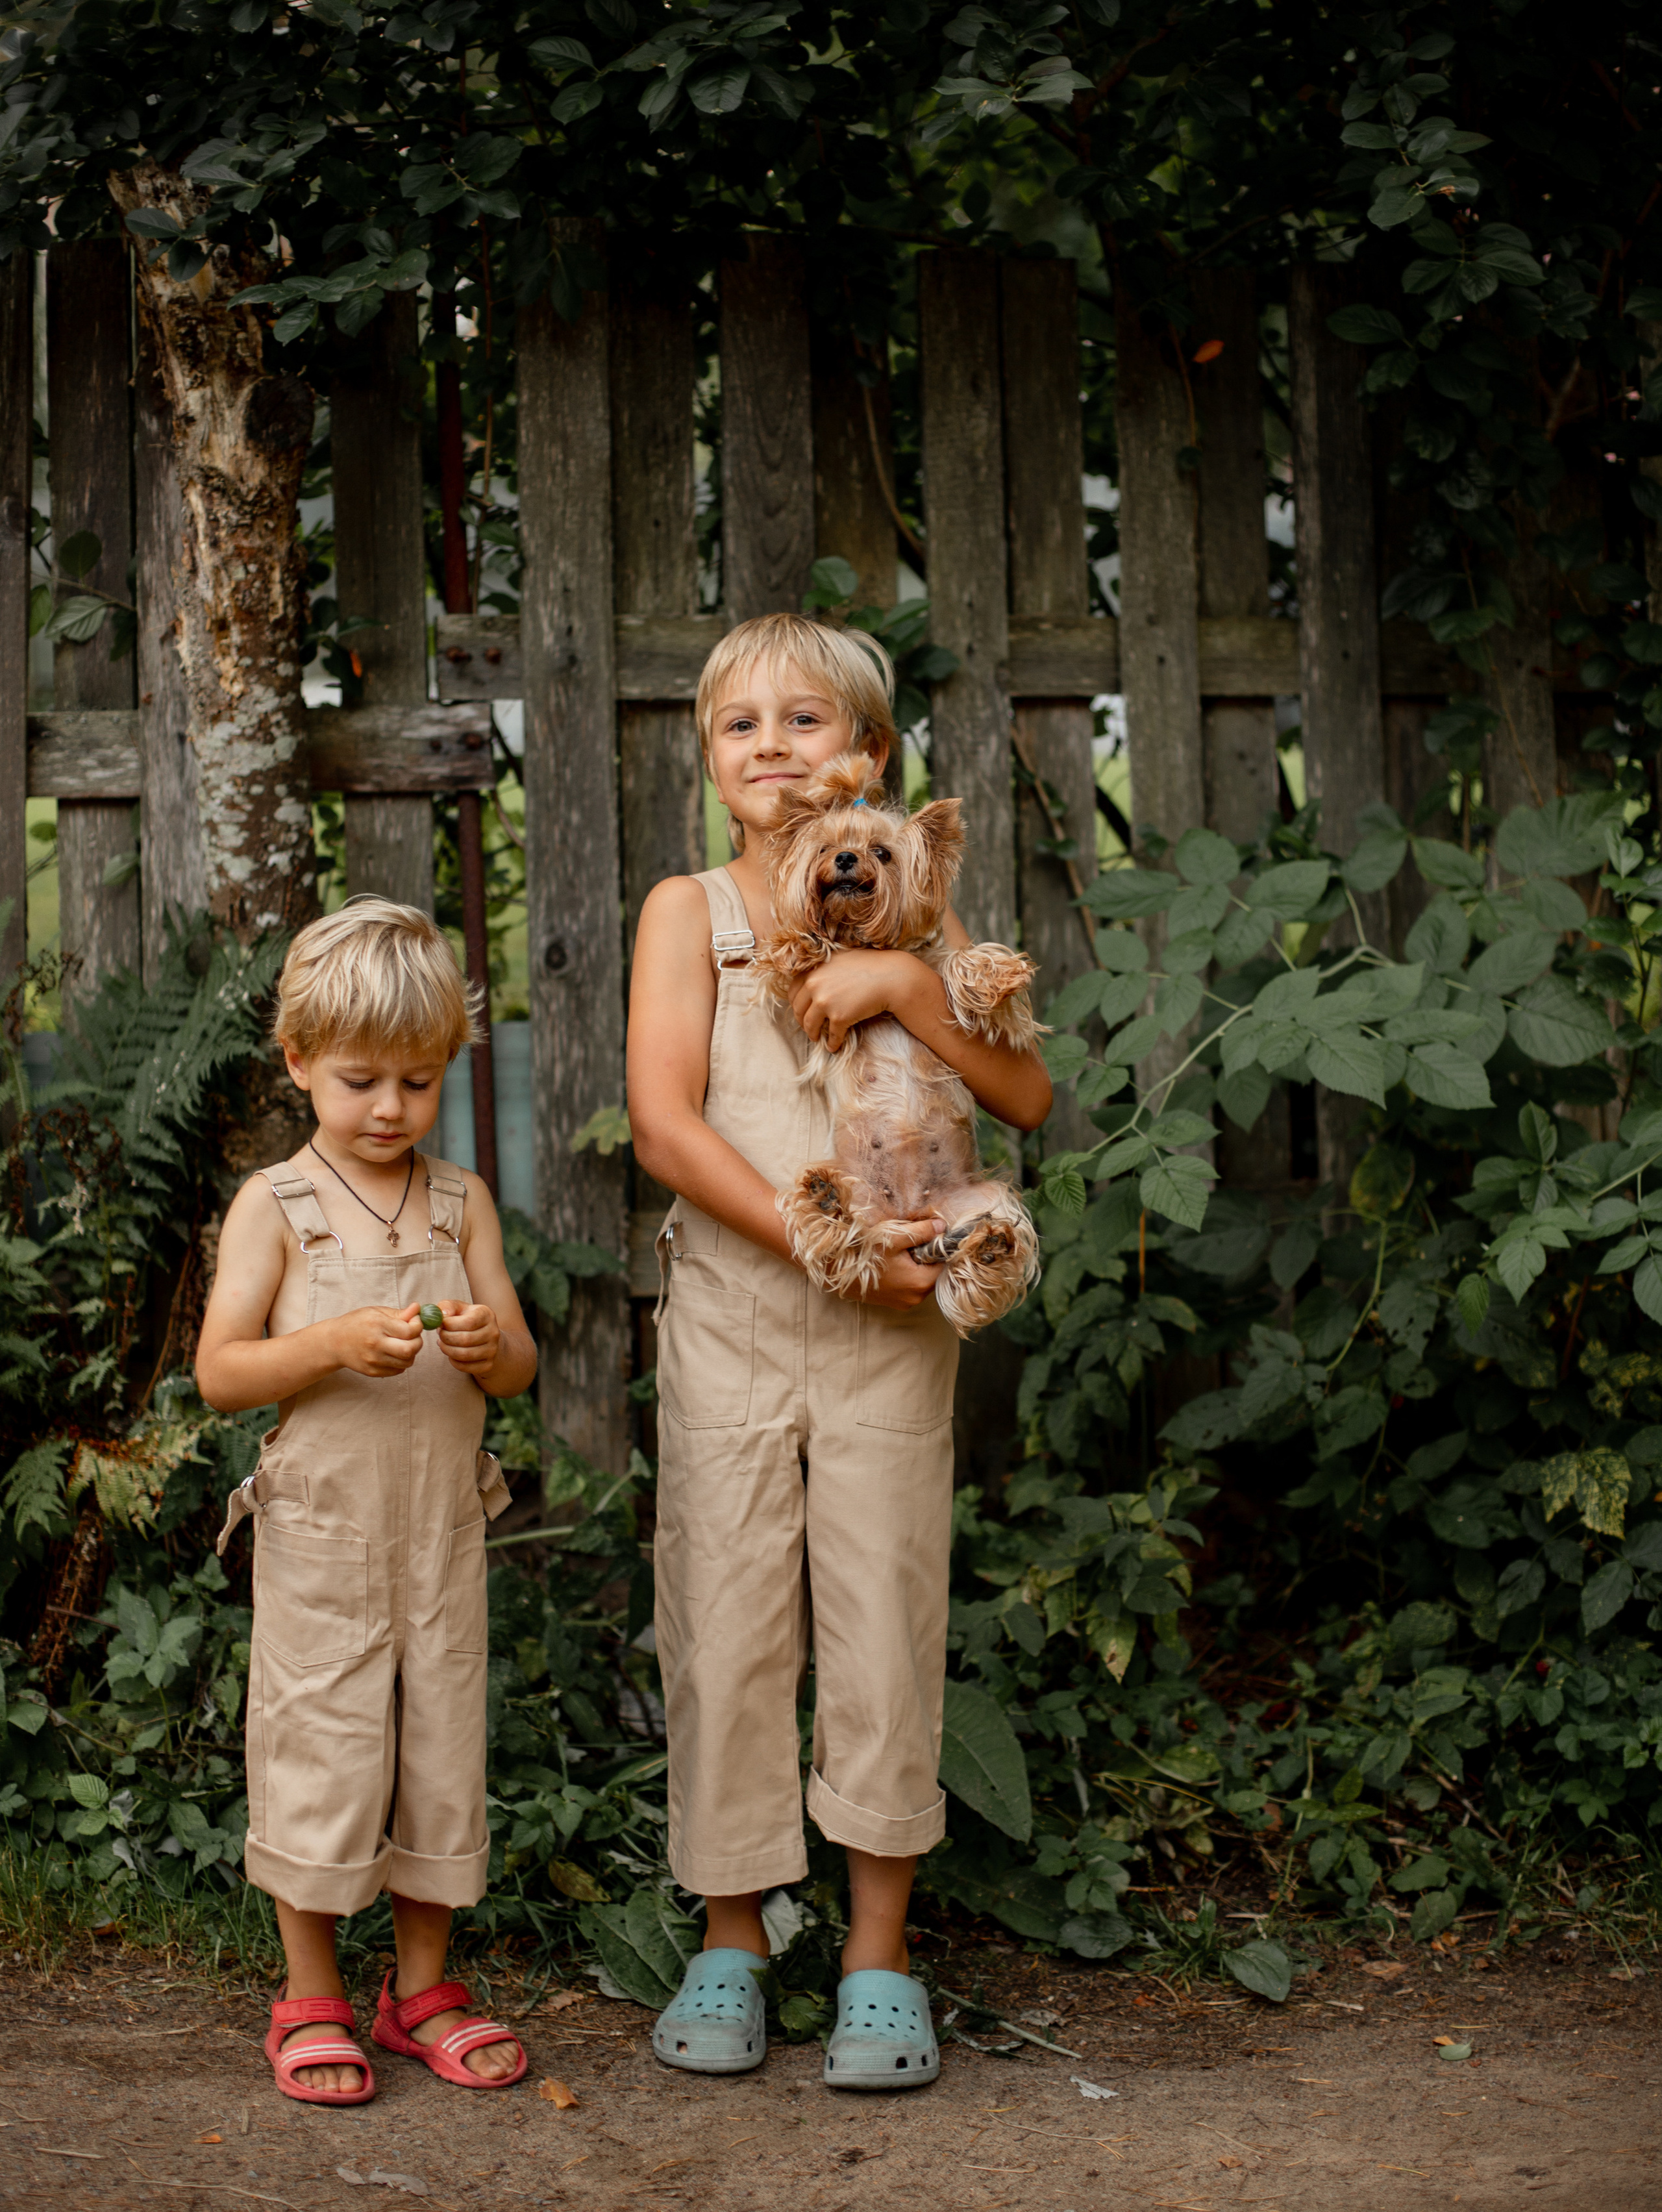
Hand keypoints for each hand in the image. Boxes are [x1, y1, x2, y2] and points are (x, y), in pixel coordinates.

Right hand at [329, 1304, 422, 1377]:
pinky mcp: (372, 1372)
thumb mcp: (376, 1312)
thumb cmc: (356, 1323)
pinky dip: (401, 1362)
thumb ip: (399, 1313)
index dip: (417, 1326)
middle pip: (409, 1349)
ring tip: (403, 1344)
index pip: (409, 1331)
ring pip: (406, 1362)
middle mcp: (375, 1344)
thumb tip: (417, 1309)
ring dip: (411, 1353)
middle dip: (417, 1342)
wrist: (334, 1342)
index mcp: (377, 1325)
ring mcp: (373, 1360)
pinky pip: (398, 1370)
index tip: (415, 1322)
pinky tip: (393, 1353)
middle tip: (412, 1336)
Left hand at [433, 1300, 501, 1374]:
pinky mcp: (488, 1365)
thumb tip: (441, 1315)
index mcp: (487, 1315)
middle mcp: (493, 1332)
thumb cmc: (468, 1321)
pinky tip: (451, 1353)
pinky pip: (465, 1367)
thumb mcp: (459, 1309)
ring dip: (447, 1350)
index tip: (441, 1324)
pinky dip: (453, 1361)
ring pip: (464, 1354)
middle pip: (465, 1339)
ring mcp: (492, 1350)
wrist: (487, 1339)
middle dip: (446, 1338)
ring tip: (442, 1343)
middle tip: (439, 1335)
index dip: (450, 1324)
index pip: (468, 1322)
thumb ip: (448, 1306)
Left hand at [790, 950, 912, 1052]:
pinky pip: (831, 1036)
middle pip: (799, 1010)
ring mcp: (825, 1001)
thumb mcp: (838, 959)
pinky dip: (832, 1043)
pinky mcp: (839, 1017)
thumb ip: (821, 969)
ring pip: (810, 1025)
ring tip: (817, 1038)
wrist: (891, 977)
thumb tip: (810, 983)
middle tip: (809, 1027)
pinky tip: (833, 1047)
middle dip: (802, 1022)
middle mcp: (814, 984)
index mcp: (812, 970)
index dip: (797, 1005)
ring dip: (813, 1034)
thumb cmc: (869, 965)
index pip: (793, 992)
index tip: (802, 1011)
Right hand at [854, 1217, 946, 1310]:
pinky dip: (907, 1275)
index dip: (936, 1248)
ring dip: (916, 1266)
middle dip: (925, 1257)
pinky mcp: (896, 1304)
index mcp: (920, 1283)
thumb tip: (941, 1227)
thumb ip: (922, 1231)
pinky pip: (910, 1287)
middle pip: (933, 1273)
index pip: (942, 1263)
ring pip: (922, 1280)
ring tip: (899, 1254)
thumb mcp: (895, 1237)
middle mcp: (916, 1298)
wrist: (838, 1273)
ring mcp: (905, 1303)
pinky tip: (893, 1265)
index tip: (925, 1237)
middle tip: (909, 1244)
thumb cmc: (866, 1255)